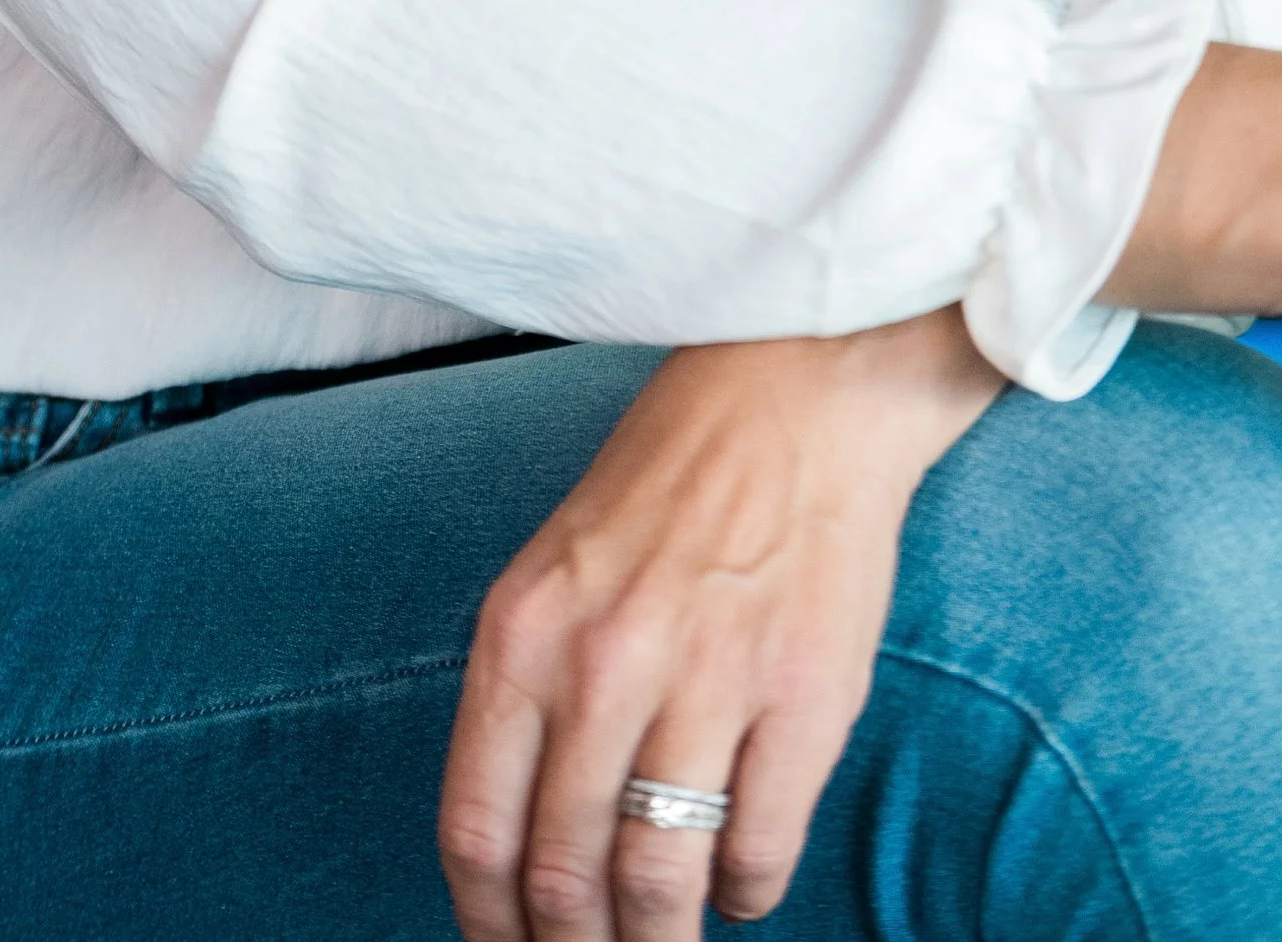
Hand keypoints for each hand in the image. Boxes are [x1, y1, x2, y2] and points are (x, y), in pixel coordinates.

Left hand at [437, 309, 999, 938]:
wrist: (795, 394)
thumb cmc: (668, 487)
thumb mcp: (555, 574)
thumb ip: (529, 698)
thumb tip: (518, 852)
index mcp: (525, 632)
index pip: (478, 833)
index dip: (489, 928)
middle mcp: (604, 662)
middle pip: (564, 878)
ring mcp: (708, 680)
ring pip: (659, 885)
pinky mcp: (804, 697)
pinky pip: (759, 854)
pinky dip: (745, 896)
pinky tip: (741, 887)